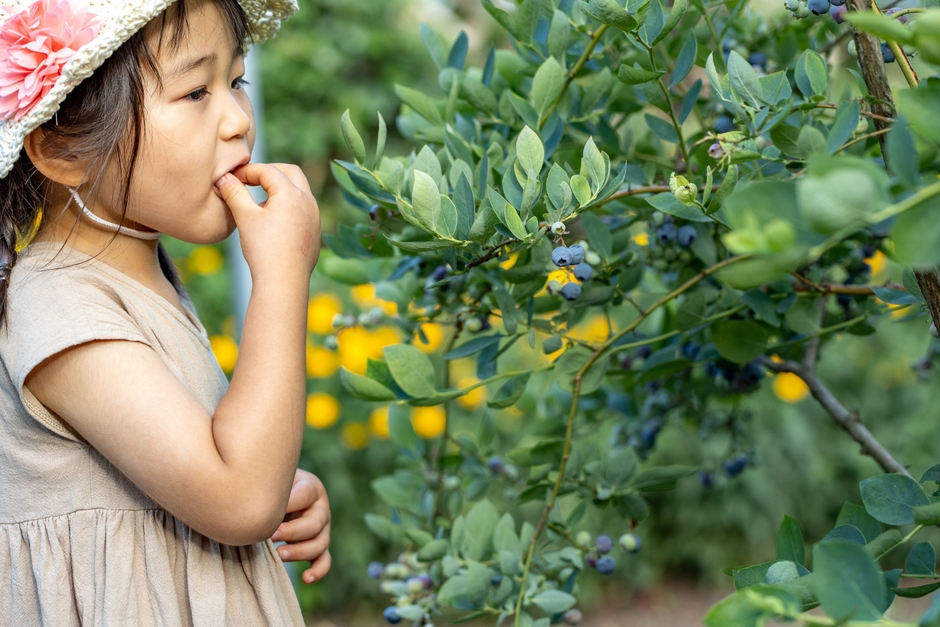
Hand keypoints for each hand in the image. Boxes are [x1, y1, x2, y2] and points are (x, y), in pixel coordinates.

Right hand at [216, 163, 320, 281]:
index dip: (247, 171)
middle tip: (251, 179)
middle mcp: (308, 201)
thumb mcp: (245, 217)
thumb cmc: (263, 249)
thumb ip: (234, 193)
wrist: (284, 282)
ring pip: (299, 190)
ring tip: (259, 201)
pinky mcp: (315, 231)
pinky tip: (272, 221)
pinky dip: (288, 205)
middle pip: (290, 172)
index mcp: (292, 193)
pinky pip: (303, 208)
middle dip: (269, 172)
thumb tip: (223, 177)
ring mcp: (315, 216)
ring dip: (280, 188)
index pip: (268, 170)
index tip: (231, 178)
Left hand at [270, 468, 331, 583]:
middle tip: (271, 536)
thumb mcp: (272, 481)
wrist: (278, 494)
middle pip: (314, 524)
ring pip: (320, 544)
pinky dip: (318, 571)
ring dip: (300, 552)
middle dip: (292, 532)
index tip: (266, 514)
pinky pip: (324, 560)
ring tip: (279, 555)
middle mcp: (321, 509)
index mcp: (311, 488)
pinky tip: (306, 579)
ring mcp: (323, 529)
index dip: (287, 506)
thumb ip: (267, 489)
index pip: (304, 496)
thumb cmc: (272, 486)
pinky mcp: (319, 545)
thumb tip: (251, 505)